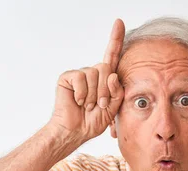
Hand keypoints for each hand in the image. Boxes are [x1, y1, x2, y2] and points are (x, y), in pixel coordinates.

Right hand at [49, 19, 125, 141]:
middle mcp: (93, 73)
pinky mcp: (68, 77)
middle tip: (99, 105)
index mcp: (105, 79)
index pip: (112, 56)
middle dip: (105, 90)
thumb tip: (112, 74)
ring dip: (93, 95)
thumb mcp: (113, 107)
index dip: (116, 39)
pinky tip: (78, 101)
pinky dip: (82, 93)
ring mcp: (80, 74)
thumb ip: (118, 91)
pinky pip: (80, 78)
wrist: (75, 131)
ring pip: (94, 73)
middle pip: (106, 68)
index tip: (119, 22)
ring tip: (88, 106)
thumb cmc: (93, 121)